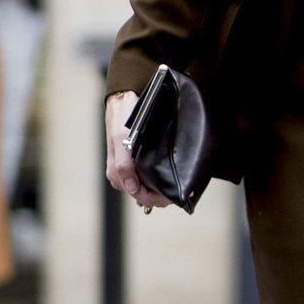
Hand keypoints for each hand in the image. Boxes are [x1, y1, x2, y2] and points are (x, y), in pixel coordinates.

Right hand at [104, 91, 174, 211]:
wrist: (123, 103)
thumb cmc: (122, 119)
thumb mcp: (121, 138)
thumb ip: (123, 164)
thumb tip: (131, 186)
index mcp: (117, 174)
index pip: (142, 197)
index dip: (161, 199)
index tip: (178, 195)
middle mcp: (122, 176)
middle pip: (146, 196)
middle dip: (164, 196)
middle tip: (185, 190)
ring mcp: (128, 171)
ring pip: (147, 189)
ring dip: (162, 189)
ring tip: (181, 184)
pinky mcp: (134, 164)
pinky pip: (147, 178)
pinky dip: (159, 181)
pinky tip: (170, 177)